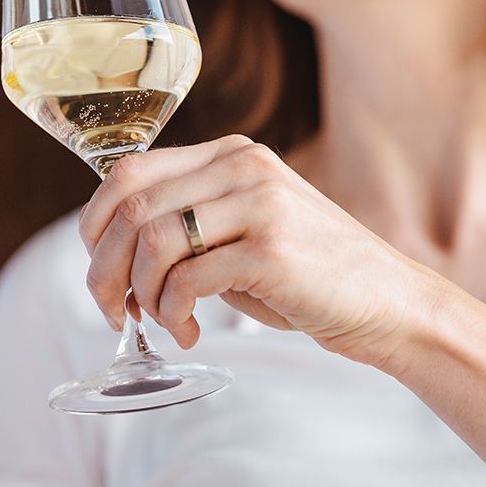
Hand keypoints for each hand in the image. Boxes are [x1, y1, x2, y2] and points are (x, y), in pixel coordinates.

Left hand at [79, 136, 443, 369]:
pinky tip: (189, 332)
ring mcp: (259, 204)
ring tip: (160, 322)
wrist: (390, 303)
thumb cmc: (308, 275)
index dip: (95, 223)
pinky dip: (173, 313)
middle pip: (131, 205)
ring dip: (141, 294)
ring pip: (153, 240)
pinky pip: (187, 279)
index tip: (98, 267)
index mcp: (231, 155)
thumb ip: (189, 223)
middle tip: (114, 310)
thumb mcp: (243, 230)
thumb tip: (112, 251)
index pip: (129, 170)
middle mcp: (242, 167)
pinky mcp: (272, 250)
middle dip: (105, 267)